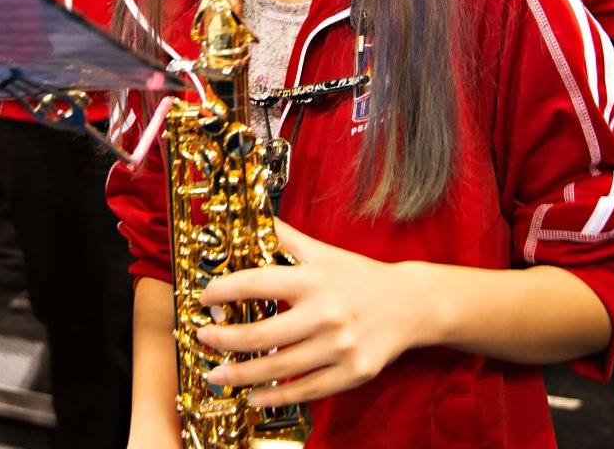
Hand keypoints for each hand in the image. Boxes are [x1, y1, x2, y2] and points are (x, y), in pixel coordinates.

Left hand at [194, 220, 428, 408]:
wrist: (411, 304)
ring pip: (278, 367)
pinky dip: (276, 397)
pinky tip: (253, 398)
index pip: (256, 283)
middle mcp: (325, 313)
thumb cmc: (359, 276)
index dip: (222, 290)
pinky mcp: (353, 373)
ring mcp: (340, 347)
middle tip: (202, 338)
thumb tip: (252, 214)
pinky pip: (306, 390)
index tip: (203, 298)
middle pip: (260, 334)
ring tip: (215, 374)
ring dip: (240, 374)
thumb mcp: (323, 252)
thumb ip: (285, 238)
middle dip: (223, 339)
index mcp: (313, 279)